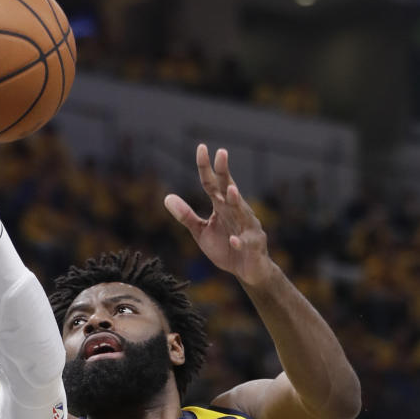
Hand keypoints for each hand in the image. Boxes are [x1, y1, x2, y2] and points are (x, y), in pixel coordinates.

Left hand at [164, 145, 272, 287]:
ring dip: (236, 202)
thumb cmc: (225, 247)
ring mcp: (247, 227)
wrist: (248, 271)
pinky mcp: (253, 246)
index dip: (206, 167)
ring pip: (241, 212)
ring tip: (231, 190)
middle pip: (228, 189)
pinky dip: (239, 242)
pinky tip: (233, 240)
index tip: (201, 147)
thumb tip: (166, 197)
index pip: (212, 183)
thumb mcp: (201, 232)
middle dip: (225, 173)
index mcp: (222, 206)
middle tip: (222, 153)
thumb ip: (186, 216)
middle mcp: (236, 211)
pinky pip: (245, 243)